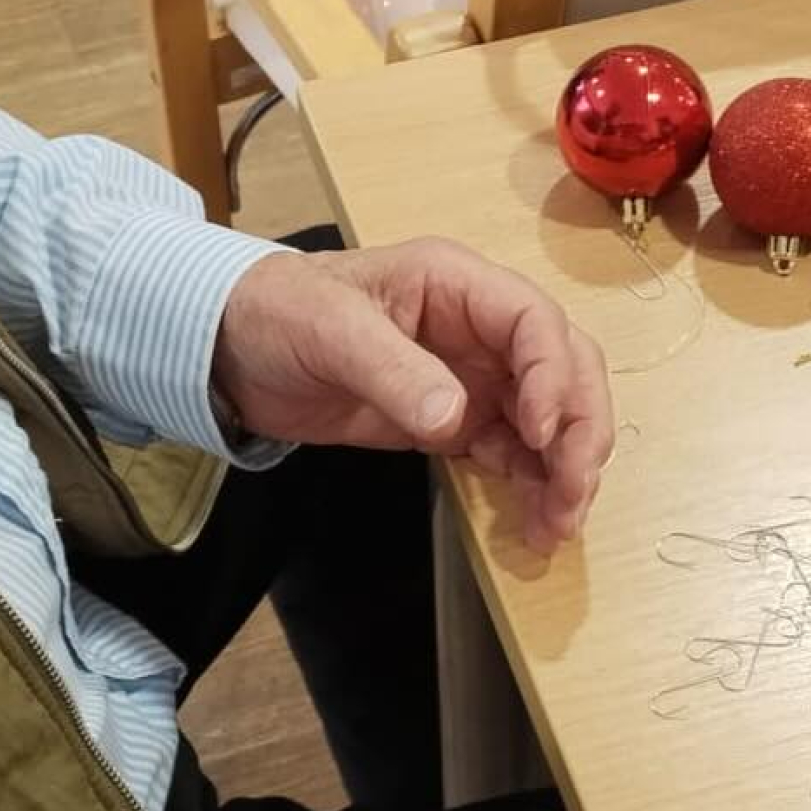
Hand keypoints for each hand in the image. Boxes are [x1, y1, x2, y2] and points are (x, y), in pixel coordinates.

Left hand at [213, 240, 614, 547]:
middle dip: (580, 431)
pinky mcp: (454, 419)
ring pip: (550, 417)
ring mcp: (472, 375)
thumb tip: (456, 419)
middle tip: (571, 493)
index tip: (541, 433)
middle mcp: (479, 328)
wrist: (231, 350)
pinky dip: (530, 483)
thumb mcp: (330, 331)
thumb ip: (394, 372)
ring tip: (556, 525)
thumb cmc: (278, 313)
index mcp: (457, 284)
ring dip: (564, 467)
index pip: (535, 323)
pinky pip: (511, 450)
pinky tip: (532, 520)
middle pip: (564, 370)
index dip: (552, 376)